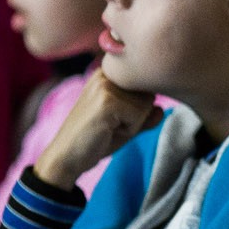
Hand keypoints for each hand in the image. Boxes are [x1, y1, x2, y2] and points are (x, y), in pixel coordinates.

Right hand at [32, 69, 160, 189]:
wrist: (67, 156)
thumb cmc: (96, 138)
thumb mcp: (127, 124)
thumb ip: (146, 115)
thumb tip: (161, 109)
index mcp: (109, 72)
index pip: (147, 86)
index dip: (139, 109)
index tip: (114, 116)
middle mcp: (106, 72)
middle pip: (148, 95)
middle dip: (137, 116)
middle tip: (111, 124)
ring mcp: (105, 85)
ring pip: (146, 105)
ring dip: (133, 124)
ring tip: (108, 127)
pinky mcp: (107, 100)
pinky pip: (139, 116)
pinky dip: (129, 130)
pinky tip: (107, 131)